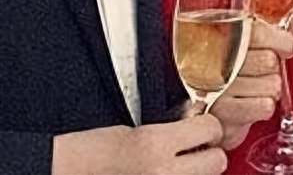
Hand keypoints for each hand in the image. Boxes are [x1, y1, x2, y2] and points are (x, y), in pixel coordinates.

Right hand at [51, 116, 226, 173]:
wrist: (75, 172)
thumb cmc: (97, 149)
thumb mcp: (136, 129)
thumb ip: (170, 128)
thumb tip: (199, 122)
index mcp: (156, 144)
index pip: (210, 129)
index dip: (208, 125)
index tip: (201, 124)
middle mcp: (166, 172)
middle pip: (217, 161)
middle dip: (208, 152)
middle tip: (193, 147)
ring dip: (199, 171)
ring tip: (178, 163)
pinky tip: (170, 173)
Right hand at [207, 12, 292, 149]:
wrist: (207, 110)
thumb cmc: (229, 74)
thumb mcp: (250, 48)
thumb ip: (274, 33)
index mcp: (219, 34)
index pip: (257, 32)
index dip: (280, 39)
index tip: (288, 46)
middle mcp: (214, 57)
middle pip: (269, 59)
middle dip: (273, 68)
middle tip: (260, 71)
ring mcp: (217, 85)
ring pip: (271, 84)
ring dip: (269, 89)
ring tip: (254, 88)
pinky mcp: (223, 111)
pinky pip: (264, 106)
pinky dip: (264, 106)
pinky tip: (251, 102)